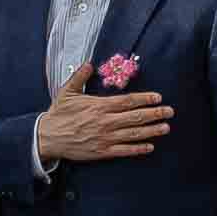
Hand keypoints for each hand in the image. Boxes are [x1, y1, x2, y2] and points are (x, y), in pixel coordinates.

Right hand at [32, 83, 171, 163]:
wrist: (47, 137)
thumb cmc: (58, 114)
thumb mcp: (67, 92)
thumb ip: (79, 77)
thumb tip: (89, 63)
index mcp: (99, 106)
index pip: (128, 101)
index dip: (145, 99)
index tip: (158, 97)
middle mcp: (105, 121)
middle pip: (135, 117)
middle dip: (155, 114)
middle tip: (170, 112)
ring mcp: (104, 137)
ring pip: (133, 134)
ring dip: (151, 130)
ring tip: (165, 127)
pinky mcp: (102, 151)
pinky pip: (124, 150)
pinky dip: (138, 149)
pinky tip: (150, 146)